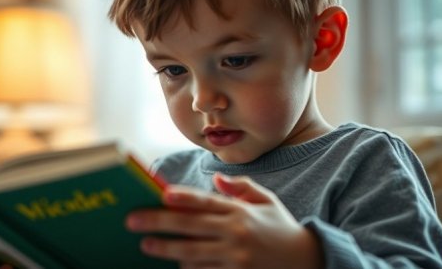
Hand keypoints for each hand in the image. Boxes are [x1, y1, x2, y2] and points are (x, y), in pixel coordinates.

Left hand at [126, 173, 323, 268]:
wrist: (308, 260)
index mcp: (240, 211)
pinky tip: (173, 265)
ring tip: (146, 245)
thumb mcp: (266, 200)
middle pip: (191, 227)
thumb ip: (240, 188)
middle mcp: (236, 233)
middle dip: (159, 223)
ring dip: (167, 249)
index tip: (160, 193)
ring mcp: (235, 258)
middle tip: (133, 221)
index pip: (206, 202)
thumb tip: (216, 180)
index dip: (183, 197)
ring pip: (193, 253)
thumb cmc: (280, 227)